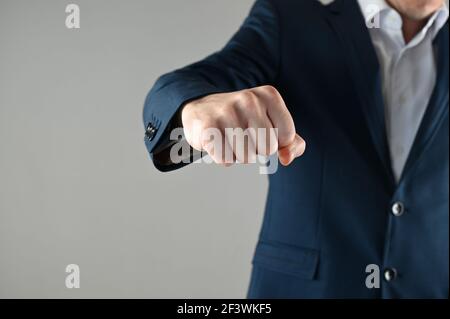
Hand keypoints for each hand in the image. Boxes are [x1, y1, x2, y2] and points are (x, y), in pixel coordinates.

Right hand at [181, 85, 305, 165]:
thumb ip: (291, 143)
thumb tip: (286, 158)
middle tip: (243, 135)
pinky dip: (222, 157)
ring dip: (238, 154)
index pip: (287, 136)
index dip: (275, 142)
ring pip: (246, 157)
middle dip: (256, 150)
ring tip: (229, 137)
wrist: (201, 109)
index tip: (261, 130)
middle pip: (267, 148)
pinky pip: (226, 159)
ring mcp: (227, 112)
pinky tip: (217, 141)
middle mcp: (249, 99)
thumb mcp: (272, 124)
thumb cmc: (242, 120)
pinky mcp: (208, 127)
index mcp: (268, 95)